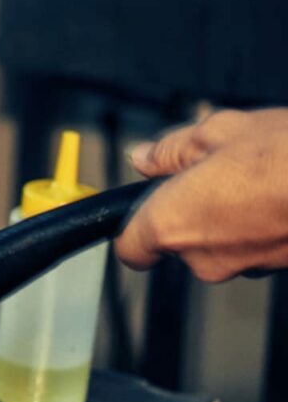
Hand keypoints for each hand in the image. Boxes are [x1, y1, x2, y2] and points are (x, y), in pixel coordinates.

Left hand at [114, 108, 287, 280]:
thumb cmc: (286, 154)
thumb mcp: (217, 132)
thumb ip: (171, 150)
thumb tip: (145, 157)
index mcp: (172, 223)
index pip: (131, 249)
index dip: (132, 229)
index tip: (139, 212)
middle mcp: (205, 256)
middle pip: (179, 242)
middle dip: (190, 209)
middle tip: (213, 172)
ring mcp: (246, 267)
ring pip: (222, 244)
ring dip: (229, 216)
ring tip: (255, 178)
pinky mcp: (280, 269)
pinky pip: (256, 246)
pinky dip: (260, 224)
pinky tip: (278, 194)